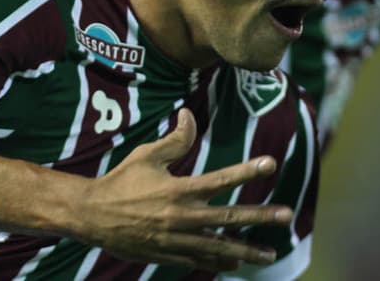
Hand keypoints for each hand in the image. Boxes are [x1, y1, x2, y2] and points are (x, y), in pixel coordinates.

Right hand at [76, 108, 292, 271]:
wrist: (93, 216)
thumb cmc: (121, 181)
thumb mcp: (146, 155)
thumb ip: (174, 140)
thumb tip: (190, 115)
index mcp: (179, 190)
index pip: (221, 179)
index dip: (247, 171)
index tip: (271, 164)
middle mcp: (182, 217)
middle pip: (229, 218)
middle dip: (261, 217)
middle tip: (287, 215)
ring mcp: (177, 240)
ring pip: (219, 248)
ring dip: (247, 250)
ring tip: (271, 254)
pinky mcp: (169, 255)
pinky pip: (200, 260)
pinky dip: (219, 262)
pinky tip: (236, 263)